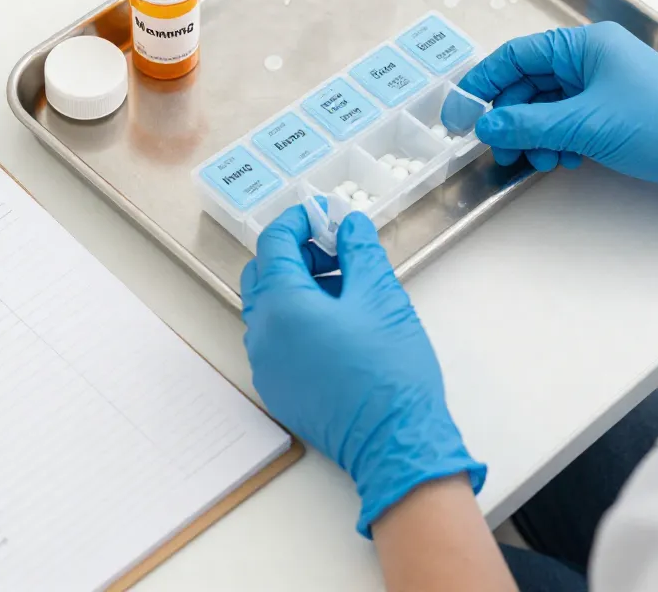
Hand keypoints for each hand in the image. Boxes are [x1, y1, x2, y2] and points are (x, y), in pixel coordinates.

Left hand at [241, 206, 484, 536]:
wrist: (395, 441)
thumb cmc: (390, 368)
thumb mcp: (381, 295)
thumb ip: (359, 250)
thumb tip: (348, 224)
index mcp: (282, 305)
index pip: (273, 244)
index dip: (298, 222)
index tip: (325, 216)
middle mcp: (262, 335)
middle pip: (263, 275)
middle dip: (296, 254)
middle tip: (338, 252)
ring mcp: (266, 366)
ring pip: (269, 309)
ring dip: (299, 288)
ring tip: (347, 291)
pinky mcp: (278, 391)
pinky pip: (276, 341)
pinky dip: (297, 321)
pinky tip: (338, 327)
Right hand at [459, 22, 657, 218]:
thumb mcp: (586, 125)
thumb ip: (529, 123)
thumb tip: (487, 125)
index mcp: (586, 45)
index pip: (517, 55)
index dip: (484, 83)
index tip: (462, 111)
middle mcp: (592, 60)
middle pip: (528, 84)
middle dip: (511, 117)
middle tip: (497, 146)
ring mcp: (602, 86)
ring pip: (545, 107)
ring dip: (533, 134)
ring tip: (538, 159)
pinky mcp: (610, 112)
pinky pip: (565, 122)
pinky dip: (554, 141)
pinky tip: (560, 159)